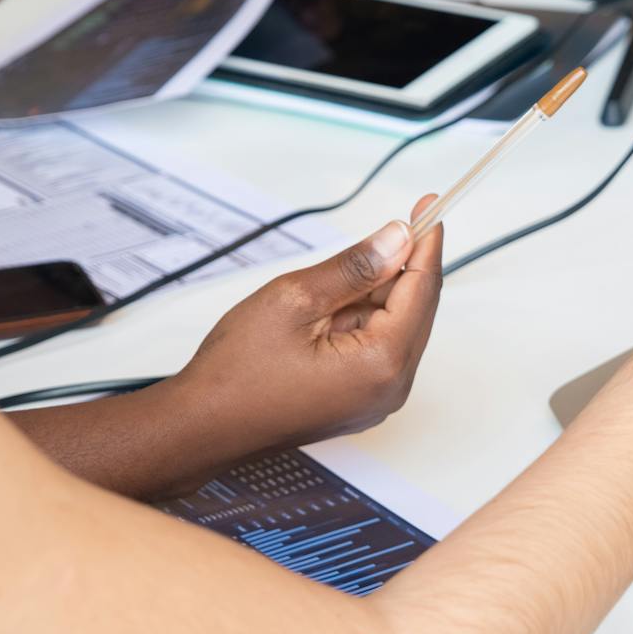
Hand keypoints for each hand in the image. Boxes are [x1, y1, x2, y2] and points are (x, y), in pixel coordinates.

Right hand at [173, 198, 445, 456]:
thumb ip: (354, 267)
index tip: (429, 206)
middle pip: (415, 309)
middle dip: (399, 267)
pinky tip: (322, 314)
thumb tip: (397, 239)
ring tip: (317, 292)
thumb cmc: (238, 373)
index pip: (422, 289)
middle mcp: (391, 388)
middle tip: (382, 229)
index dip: (426, 242)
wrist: (203, 427)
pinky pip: (375, 348)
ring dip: (371, 297)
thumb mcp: (295, 300)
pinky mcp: (359, 402)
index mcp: (382, 363)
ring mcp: (376, 400)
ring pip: (394, 327)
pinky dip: (359, 321)